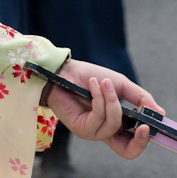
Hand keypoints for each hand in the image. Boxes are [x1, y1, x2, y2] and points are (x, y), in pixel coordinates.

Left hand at [46, 59, 160, 158]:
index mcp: (115, 124)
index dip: (143, 140)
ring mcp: (92, 131)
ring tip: (103, 82)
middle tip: (142, 125)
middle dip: (138, 140)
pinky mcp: (80, 128)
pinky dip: (99, 99)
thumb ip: (139, 98)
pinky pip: (97, 118)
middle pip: (127, 151)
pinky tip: (92, 85)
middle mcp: (104, 131)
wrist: (61, 69)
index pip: (133, 143)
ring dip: (111, 101)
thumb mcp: (118, 84)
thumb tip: (160, 113)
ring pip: (113, 125)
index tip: (150, 125)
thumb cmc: (88, 76)